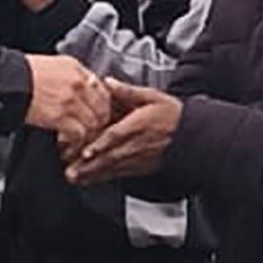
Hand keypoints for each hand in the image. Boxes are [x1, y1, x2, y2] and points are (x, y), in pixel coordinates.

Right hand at [24, 55, 109, 155]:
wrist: (7, 82)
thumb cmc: (22, 74)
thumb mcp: (51, 65)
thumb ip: (69, 76)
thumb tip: (80, 89)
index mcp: (75, 68)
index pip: (101, 88)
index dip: (102, 104)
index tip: (98, 113)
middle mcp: (77, 83)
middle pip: (102, 106)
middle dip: (99, 121)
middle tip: (93, 130)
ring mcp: (70, 100)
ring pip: (93, 122)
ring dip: (88, 133)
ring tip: (81, 140)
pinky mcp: (60, 116)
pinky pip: (79, 133)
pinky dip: (76, 141)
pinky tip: (70, 144)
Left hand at [66, 82, 182, 185]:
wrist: (190, 135)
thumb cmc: (172, 115)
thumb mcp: (152, 96)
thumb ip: (128, 91)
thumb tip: (108, 82)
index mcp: (138, 124)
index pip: (117, 135)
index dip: (101, 144)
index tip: (86, 152)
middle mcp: (136, 144)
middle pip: (110, 156)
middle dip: (89, 166)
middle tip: (71, 171)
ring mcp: (137, 158)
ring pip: (112, 168)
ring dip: (92, 174)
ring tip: (75, 178)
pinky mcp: (139, 166)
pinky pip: (119, 173)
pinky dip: (103, 178)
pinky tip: (89, 180)